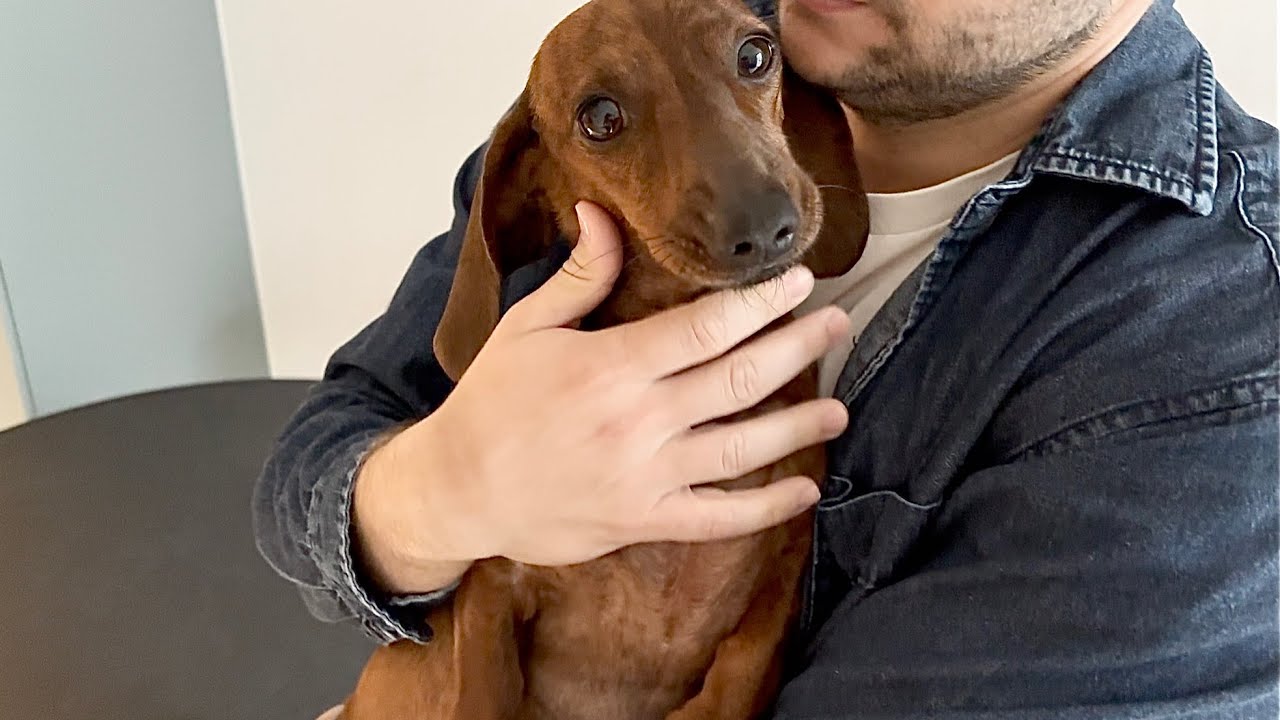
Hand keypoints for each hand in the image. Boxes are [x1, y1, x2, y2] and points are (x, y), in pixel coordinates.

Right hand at [353, 201, 850, 594]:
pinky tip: (805, 491)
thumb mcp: (526, 326)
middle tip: (838, 324)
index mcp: (610, 365)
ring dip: (797, 426)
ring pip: (741, 449)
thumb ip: (578, 274)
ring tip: (838, 408)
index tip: (797, 280)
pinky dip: (765, 508)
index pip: (706, 326)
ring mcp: (644, 476)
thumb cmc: (492, 402)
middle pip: (739, 380)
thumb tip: (603, 212)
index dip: (760, 302)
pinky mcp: (643, 519)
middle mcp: (636, 421)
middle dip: (797, 347)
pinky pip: (718, 518)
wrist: (458, 488)